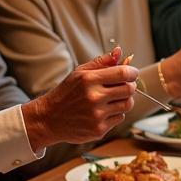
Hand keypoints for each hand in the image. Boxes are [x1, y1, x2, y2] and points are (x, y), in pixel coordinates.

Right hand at [22, 48, 137, 151]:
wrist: (48, 119)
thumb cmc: (66, 93)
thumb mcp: (79, 73)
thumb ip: (101, 62)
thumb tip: (119, 51)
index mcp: (89, 80)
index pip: (123, 73)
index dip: (133, 72)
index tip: (132, 73)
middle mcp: (93, 97)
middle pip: (129, 89)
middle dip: (130, 86)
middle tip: (123, 86)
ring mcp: (96, 115)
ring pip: (127, 105)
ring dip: (124, 100)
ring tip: (112, 99)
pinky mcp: (99, 129)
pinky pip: (120, 118)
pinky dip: (115, 114)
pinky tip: (102, 111)